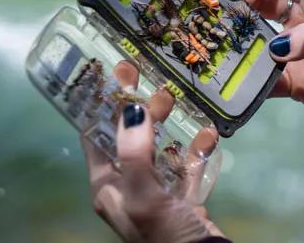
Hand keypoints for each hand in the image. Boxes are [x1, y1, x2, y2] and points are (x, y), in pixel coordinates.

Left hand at [81, 61, 225, 242]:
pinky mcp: (182, 199)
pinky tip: (207, 134)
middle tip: (156, 84)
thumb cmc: (164, 233)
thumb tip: (130, 107)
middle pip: (130, 139)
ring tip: (178, 101)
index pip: (96, 139)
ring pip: (159, 149)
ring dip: (169, 124)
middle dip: (141, 110)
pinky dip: (196, 148)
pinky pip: (187, 166)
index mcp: (108, 189)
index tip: (114, 76)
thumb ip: (135, 151)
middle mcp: (128, 188)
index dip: (102, 107)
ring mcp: (157, 193)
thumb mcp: (144, 193)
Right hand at [236, 0, 303, 114]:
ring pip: (259, 37)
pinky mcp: (292, 78)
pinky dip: (251, 79)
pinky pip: (264, 76)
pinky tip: (238, 81)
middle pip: (265, 0)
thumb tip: (278, 47)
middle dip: (244, 2)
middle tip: (225, 10)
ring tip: (224, 43)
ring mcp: (295, 47)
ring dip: (242, 39)